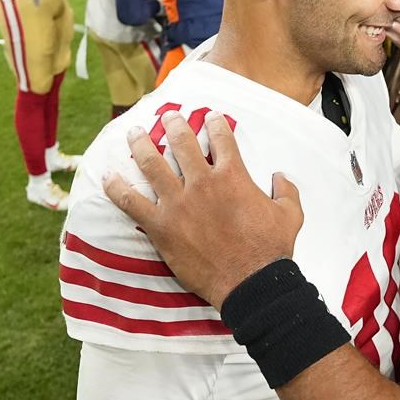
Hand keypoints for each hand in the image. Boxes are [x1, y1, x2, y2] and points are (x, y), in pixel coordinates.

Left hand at [102, 110, 304, 309]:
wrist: (251, 282)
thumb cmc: (271, 249)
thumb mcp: (291, 215)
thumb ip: (286, 191)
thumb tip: (280, 177)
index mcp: (233, 176)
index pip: (221, 139)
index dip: (215, 124)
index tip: (211, 117)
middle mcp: (202, 183)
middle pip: (181, 142)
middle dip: (173, 124)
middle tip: (168, 116)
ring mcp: (178, 203)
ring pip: (151, 164)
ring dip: (140, 144)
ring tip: (134, 132)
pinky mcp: (161, 226)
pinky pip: (131, 202)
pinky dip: (117, 188)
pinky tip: (108, 177)